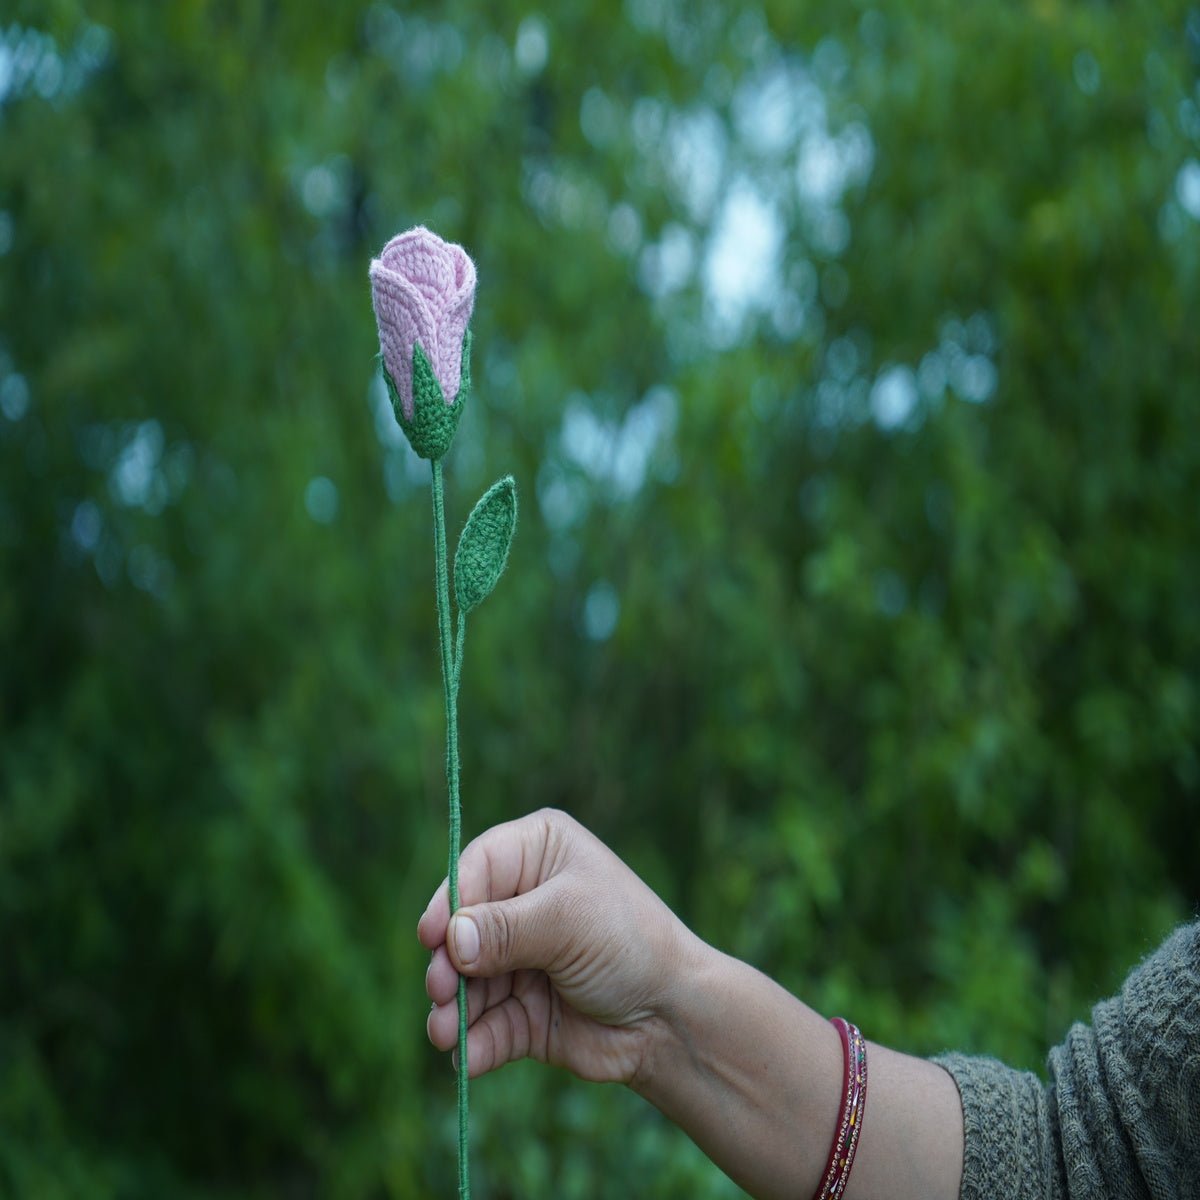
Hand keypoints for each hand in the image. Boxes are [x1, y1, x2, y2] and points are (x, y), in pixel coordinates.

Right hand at [418, 808, 698, 1083]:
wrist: (672, 1016)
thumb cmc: (630, 943)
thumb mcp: (569, 920)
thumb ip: (506, 928)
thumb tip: (451, 939)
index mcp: (538, 853)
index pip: (475, 868)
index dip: (450, 901)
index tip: (432, 937)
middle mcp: (522, 901)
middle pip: (460, 929)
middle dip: (447, 963)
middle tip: (442, 989)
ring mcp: (517, 959)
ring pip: (465, 982)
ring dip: (452, 1009)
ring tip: (447, 1032)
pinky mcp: (520, 1011)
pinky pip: (483, 1026)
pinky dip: (472, 1043)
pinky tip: (467, 1058)